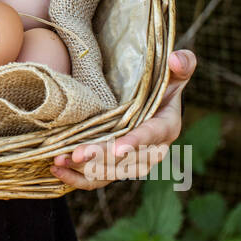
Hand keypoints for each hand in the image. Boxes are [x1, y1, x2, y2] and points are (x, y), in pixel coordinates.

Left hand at [50, 48, 197, 190]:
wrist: (151, 104)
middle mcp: (151, 150)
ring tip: (58, 160)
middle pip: (126, 160)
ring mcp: (132, 162)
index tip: (118, 148)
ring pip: (109, 173)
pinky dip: (77, 178)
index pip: (151, 135)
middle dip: (101, 158)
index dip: (135, 142)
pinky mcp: (115, 168)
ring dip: (84, 171)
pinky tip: (57, 169)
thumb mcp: (175, 71)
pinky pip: (97, 179)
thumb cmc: (162, 85)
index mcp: (166, 126)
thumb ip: (183, 64)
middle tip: (76, 154)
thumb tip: (176, 60)